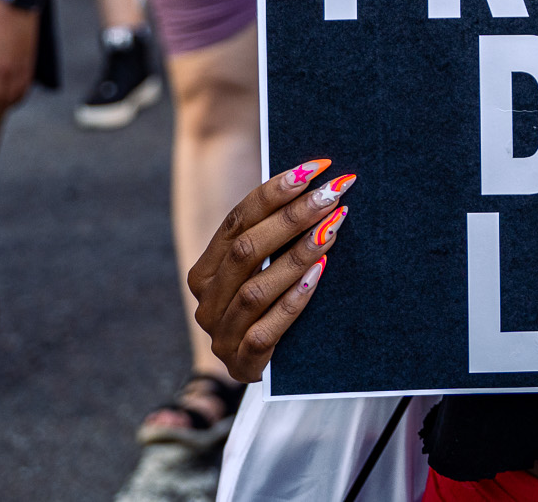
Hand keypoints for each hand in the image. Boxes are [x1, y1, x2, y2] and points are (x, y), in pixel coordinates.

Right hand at [190, 158, 356, 380]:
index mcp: (205, 270)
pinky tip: (319, 275)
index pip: (236, 220)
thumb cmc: (272, 305)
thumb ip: (274, 236)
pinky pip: (266, 330)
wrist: (267, 370)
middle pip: (246, 249)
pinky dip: (293, 300)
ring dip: (298, 254)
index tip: (314, 168)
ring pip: (256, 288)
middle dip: (292, 217)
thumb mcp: (265, 269)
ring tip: (332, 229)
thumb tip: (314, 179)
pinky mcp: (242, 363)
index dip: (274, 191)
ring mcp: (221, 335)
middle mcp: (206, 301)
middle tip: (332, 193)